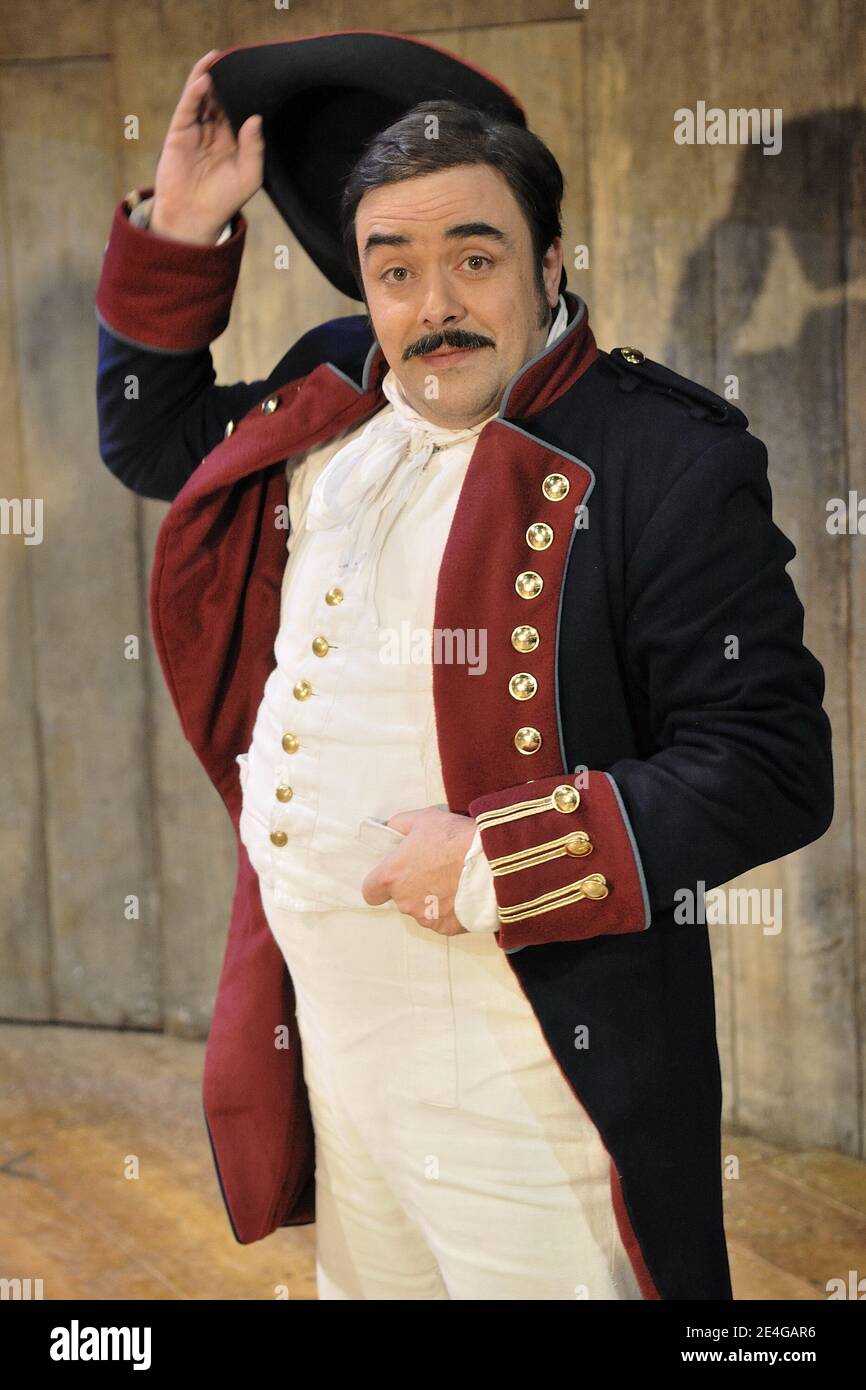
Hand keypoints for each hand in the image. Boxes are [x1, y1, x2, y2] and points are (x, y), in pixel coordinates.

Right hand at [151, 49, 264, 243]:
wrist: (194, 217)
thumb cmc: (224, 200)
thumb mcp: (249, 176)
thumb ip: (255, 148)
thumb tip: (256, 118)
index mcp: (234, 140)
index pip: (240, 110)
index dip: (245, 93)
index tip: (255, 74)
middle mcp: (215, 131)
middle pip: (222, 98)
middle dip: (228, 80)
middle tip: (236, 59)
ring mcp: (196, 129)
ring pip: (204, 97)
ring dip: (210, 77)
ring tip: (218, 58)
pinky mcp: (179, 131)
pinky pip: (188, 106)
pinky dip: (195, 91)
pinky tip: (204, 79)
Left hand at [360, 806, 476, 934]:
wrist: (491, 862)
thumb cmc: (454, 838)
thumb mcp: (424, 819)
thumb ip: (400, 825)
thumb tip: (391, 829)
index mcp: (392, 876)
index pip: (370, 891)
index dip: (379, 884)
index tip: (392, 876)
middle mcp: (404, 901)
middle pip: (400, 898)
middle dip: (412, 887)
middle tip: (434, 869)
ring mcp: (425, 917)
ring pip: (421, 910)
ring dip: (430, 899)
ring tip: (453, 881)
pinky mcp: (446, 928)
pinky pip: (441, 920)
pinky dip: (449, 910)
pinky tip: (462, 894)